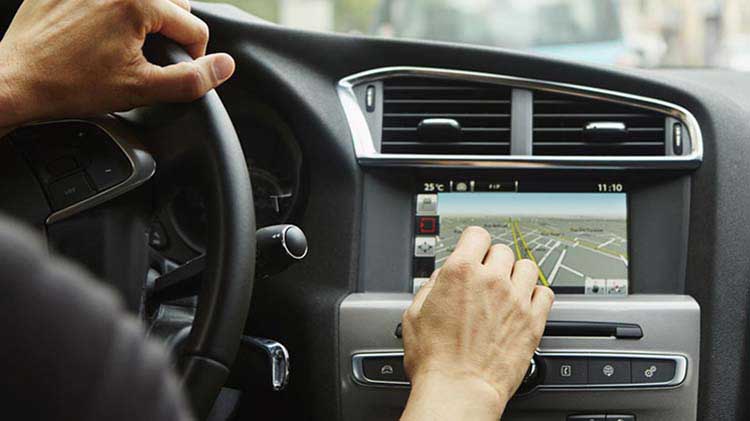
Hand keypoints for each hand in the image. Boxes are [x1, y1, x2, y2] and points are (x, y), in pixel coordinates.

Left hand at [0, 0, 235, 128]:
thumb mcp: (141, 90)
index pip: (193, 27)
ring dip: (148, 18)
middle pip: (172, 3)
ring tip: (130, 46)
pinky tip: (101, 35)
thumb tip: (225, 67)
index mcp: (138, 2)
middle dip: (172, 32)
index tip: (179, 73)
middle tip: (154, 61)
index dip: (195, 57)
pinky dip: (115, 11)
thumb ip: (191, 80)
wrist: (14, 80)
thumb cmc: (68, 85)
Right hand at [401, 227, 553, 419]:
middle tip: (485, 278)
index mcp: (460, 272)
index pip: (477, 234)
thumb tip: (440, 279)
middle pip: (502, 250)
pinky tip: (524, 304)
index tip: (472, 251)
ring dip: (517, 274)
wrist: (459, 389)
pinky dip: (536, 295)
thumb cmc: (434, 360)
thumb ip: (430, 287)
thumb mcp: (414, 314)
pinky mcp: (533, 321)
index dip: (473, 243)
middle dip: (492, 261)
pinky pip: (545, 293)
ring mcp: (516, 299)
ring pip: (528, 266)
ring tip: (507, 289)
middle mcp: (491, 280)